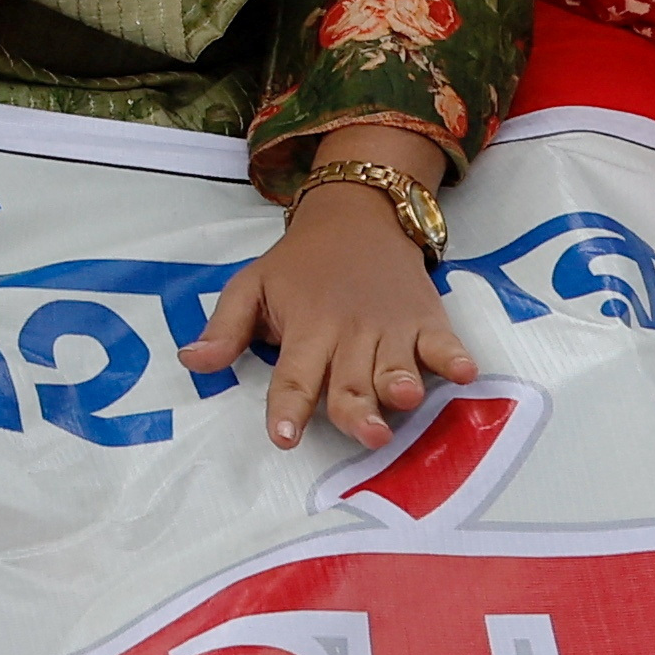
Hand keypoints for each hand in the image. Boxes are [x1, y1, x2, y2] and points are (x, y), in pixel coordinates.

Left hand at [186, 135, 473, 451]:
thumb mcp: (252, 285)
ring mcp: (391, 328)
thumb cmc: (300, 265)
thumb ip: (226, 328)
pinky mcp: (427, 320)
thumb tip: (190, 362)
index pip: (293, 375)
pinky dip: (453, 356)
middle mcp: (349, 333)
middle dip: (355, 408)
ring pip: (395, 365)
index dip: (288, 407)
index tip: (283, 438)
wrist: (358, 215)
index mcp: (305, 327)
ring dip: (400, 383)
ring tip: (404, 399)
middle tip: (362, 434)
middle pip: (351, 380)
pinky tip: (463, 371)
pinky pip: (443, 342)